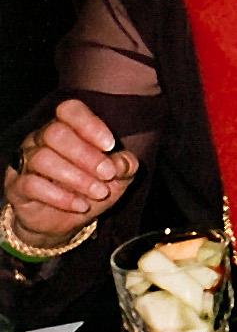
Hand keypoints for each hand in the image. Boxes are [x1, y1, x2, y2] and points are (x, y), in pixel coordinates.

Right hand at [4, 99, 138, 248]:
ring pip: (43, 158)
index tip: (110, 145)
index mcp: (67, 127)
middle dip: (86, 154)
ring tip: (99, 192)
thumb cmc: (91, 187)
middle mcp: (41, 138)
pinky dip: (61, 196)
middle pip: (55, 133)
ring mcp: (25, 161)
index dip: (89, 124)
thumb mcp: (117, 177)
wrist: (63, 220)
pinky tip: (81, 205)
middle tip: (108, 174)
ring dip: (77, 177)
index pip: (70, 110)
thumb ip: (124, 165)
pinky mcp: (16, 186)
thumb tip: (123, 163)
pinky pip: (32, 184)